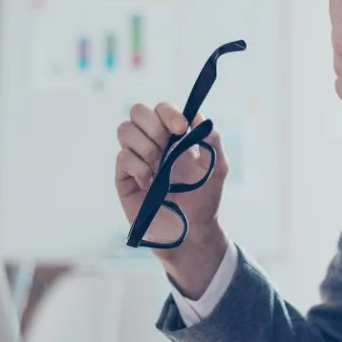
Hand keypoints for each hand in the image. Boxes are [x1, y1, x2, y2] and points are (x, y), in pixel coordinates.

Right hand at [115, 103, 229, 295]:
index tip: (181, 129)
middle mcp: (152, 143)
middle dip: (153, 125)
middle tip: (166, 146)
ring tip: (159, 169)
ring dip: (145, 146)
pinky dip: (139, 168)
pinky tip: (150, 184)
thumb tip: (198, 116)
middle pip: (137, 112)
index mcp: (174, 137)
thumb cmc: (204, 201)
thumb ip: (212, 140)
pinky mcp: (125, 178)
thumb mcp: (217, 168)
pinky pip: (123, 158)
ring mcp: (136, 159)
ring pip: (125, 130)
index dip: (168, 113)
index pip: (162, 109)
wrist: (191, 232)